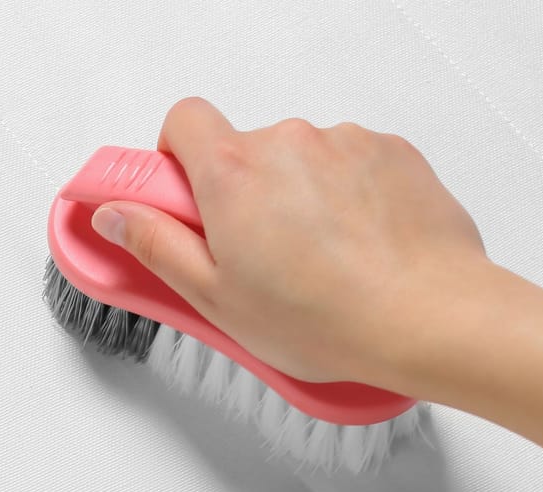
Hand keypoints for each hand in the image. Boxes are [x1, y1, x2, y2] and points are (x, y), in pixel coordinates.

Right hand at [90, 98, 490, 389]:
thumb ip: (155, 244)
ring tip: (318, 266)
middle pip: (245, 150)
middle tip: (257, 260)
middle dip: (244, 195)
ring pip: (301, 162)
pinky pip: (351, 167)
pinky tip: (357, 251)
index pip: (183, 121)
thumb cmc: (327, 318)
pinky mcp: (391, 152)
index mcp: (233, 172)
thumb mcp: (215, 297)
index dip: (177, 158)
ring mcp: (344, 143)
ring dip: (299, 199)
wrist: (428, 316)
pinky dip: (347, 200)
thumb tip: (114, 213)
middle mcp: (288, 142)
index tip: (183, 201)